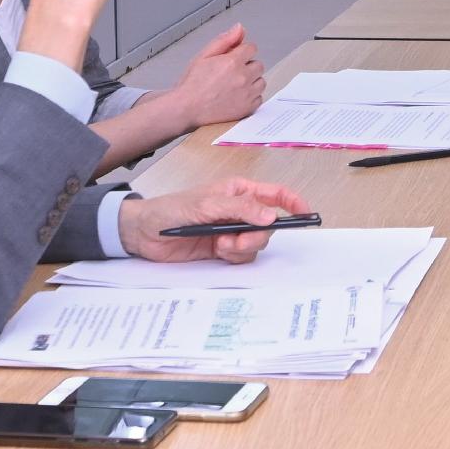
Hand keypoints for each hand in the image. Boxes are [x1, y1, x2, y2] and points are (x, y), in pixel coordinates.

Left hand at [121, 179, 309, 264]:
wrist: (145, 233)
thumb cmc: (171, 208)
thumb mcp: (207, 204)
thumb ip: (240, 210)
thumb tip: (270, 216)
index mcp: (238, 192)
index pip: (275, 194)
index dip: (293, 203)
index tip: (305, 214)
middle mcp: (239, 211)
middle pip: (268, 225)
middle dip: (257, 235)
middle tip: (238, 240)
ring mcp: (232, 230)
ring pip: (256, 244)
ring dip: (242, 247)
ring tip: (221, 245)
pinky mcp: (223, 249)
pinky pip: (243, 256)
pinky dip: (234, 256)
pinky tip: (217, 251)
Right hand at [167, 24, 262, 127]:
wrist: (186, 108)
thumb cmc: (192, 84)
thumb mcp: (204, 55)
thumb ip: (224, 40)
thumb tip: (240, 28)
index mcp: (232, 62)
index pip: (252, 48)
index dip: (242, 52)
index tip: (235, 58)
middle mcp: (243, 77)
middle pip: (258, 65)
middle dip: (247, 66)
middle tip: (231, 73)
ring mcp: (247, 94)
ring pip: (261, 81)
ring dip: (251, 81)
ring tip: (234, 85)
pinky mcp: (248, 108)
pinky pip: (259, 98)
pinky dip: (251, 97)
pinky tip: (237, 96)